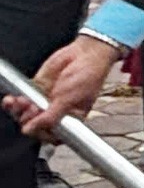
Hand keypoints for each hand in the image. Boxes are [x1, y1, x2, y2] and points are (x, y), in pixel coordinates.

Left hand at [2, 36, 120, 138]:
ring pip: (24, 114)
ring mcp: (45, 101)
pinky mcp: (36, 89)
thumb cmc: (87, 76)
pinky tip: (11, 99)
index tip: (33, 126)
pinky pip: (20, 99)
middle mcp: (56, 112)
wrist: (85, 53)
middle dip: (27, 119)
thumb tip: (30, 130)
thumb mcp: (69, 100)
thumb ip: (50, 117)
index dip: (39, 133)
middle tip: (32, 109)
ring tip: (22, 101)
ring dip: (18, 110)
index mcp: (69, 120)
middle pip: (34, 125)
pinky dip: (13, 101)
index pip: (50, 135)